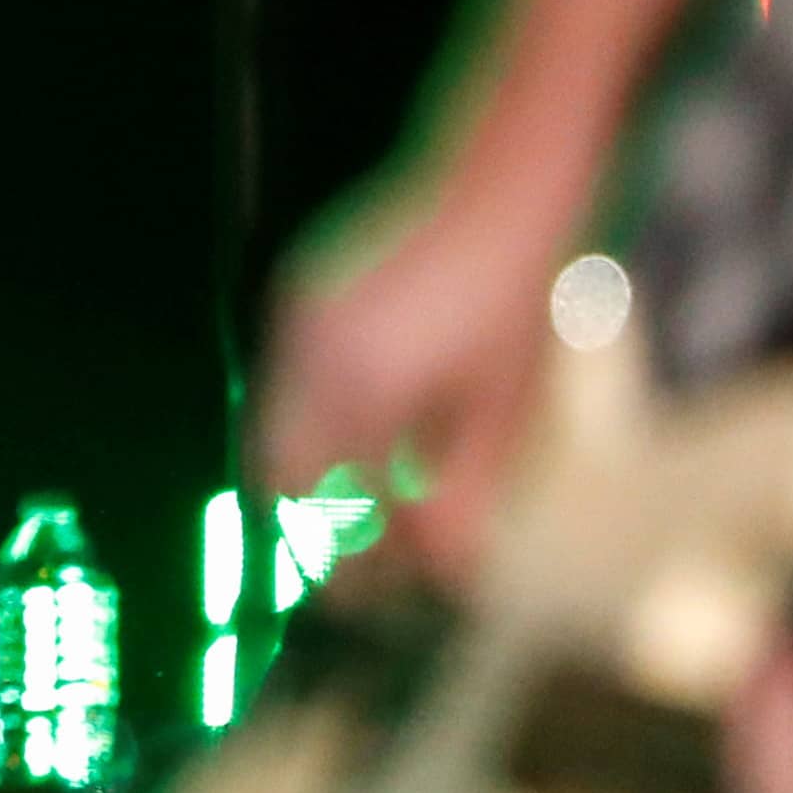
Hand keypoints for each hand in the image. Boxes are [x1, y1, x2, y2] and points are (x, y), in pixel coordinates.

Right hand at [254, 163, 573, 583]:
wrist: (499, 191)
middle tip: (348, 569)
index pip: (341, 506)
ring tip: (359, 512)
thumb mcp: (505, 413)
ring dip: (307, 477)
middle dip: (308, 526)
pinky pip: (287, 386)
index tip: (366, 602)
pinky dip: (312, 428)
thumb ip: (463, 498)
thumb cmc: (516, 302)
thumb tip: (443, 576)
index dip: (353, 563)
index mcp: (365, 388)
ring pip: (275, 429)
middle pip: (281, 472)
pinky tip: (360, 444)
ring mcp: (297, 321)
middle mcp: (313, 354)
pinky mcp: (300, 300)